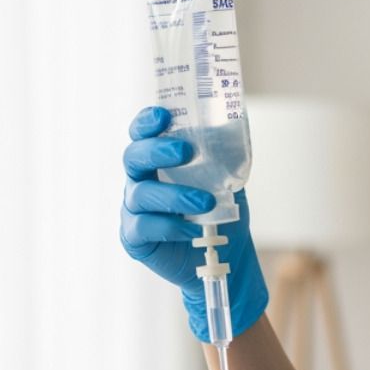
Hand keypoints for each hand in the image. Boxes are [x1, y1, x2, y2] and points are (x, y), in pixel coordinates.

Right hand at [119, 105, 268, 340]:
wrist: (223, 254)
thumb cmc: (220, 211)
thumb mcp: (227, 178)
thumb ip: (224, 154)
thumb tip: (236, 121)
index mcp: (157, 160)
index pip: (142, 134)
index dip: (146, 122)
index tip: (163, 115)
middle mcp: (140, 180)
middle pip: (133, 157)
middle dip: (156, 150)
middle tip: (186, 152)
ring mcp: (134, 209)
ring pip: (141, 194)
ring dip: (174, 195)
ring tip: (205, 203)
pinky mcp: (135, 237)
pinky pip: (145, 227)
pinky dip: (170, 226)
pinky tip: (192, 229)